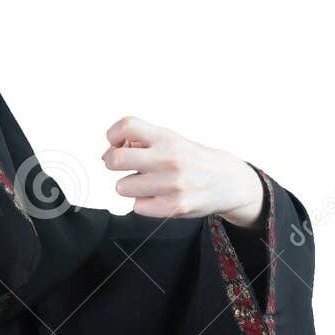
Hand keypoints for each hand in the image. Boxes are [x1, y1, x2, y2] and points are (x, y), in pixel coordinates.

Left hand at [101, 116, 263, 227]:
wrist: (228, 182)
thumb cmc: (193, 159)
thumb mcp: (172, 140)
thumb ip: (141, 143)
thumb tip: (106, 155)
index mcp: (168, 138)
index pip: (127, 126)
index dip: (114, 134)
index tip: (118, 142)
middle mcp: (169, 160)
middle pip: (115, 160)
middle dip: (114, 162)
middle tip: (127, 164)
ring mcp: (171, 186)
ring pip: (122, 187)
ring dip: (130, 185)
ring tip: (150, 182)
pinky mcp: (173, 208)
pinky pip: (137, 206)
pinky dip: (144, 202)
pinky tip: (159, 195)